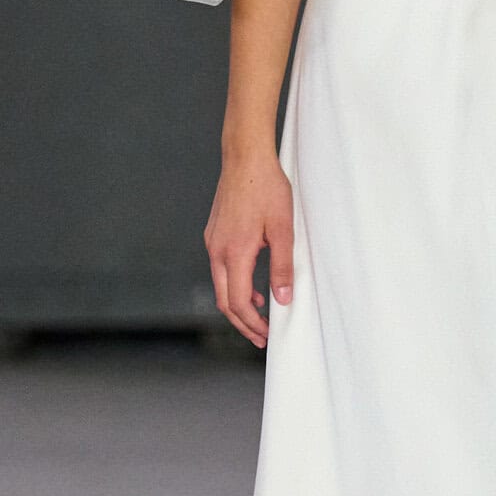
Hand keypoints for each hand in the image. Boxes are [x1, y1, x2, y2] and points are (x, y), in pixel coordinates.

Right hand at [205, 150, 294, 347]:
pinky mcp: (214, 234)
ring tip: (260, 314)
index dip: (253, 324)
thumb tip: (283, 299)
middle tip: (261, 336)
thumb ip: (283, 267)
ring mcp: (212, 242)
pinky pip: (221, 269)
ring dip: (239, 304)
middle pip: (225, 300)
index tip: (268, 334)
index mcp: (234, 253)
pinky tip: (254, 284)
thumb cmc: (267, 189)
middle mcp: (217, 250)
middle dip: (243, 322)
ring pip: (221, 285)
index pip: (239, 303)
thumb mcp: (283, 229)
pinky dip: (235, 284)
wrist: (245, 158)